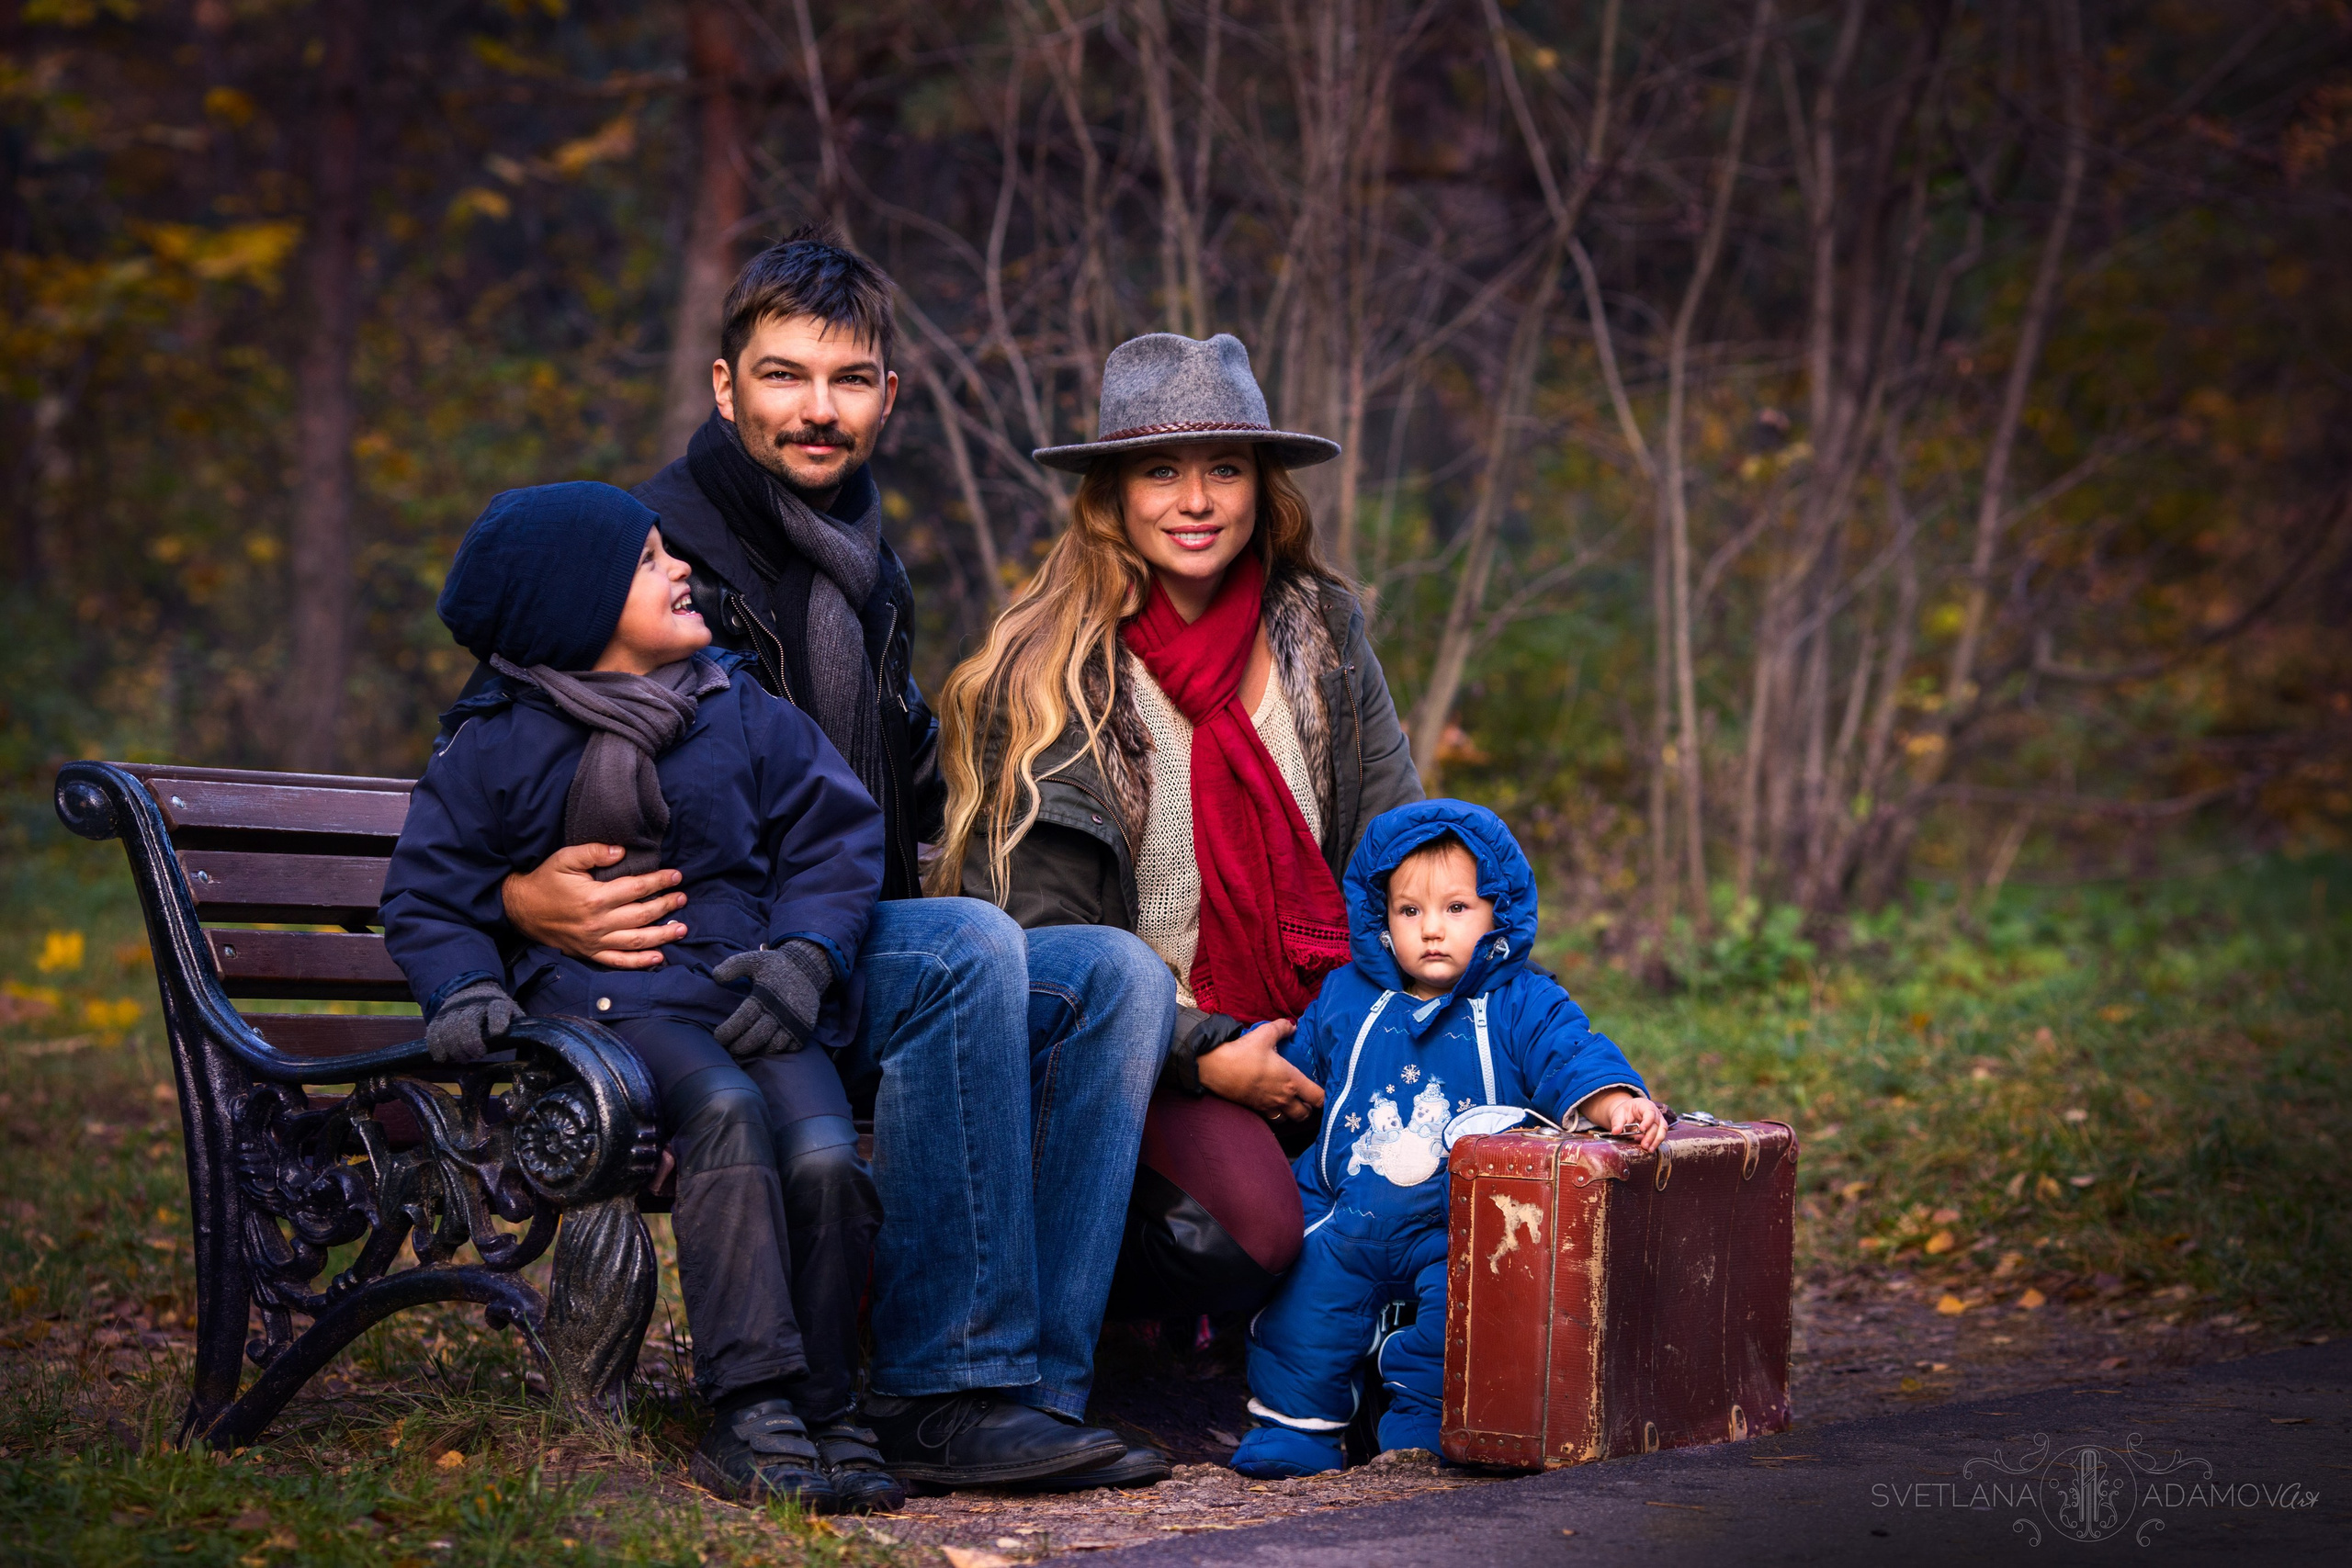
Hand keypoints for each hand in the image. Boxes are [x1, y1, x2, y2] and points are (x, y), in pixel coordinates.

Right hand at [426, 981, 516, 1064]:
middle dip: (470, 1042)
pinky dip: (436, 1046)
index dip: (497, 1019)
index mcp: (497, 1002)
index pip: (498, 1008)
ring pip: (448, 1028)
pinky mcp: (439, 1017)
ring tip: (464, 1059)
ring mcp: (454, 1009)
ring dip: (454, 1048)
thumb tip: (531, 1049)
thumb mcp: (512, 1015)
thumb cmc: (498, 1012)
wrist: (474, 992)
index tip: (498, 1031)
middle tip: (477, 1054)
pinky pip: (433, 1032)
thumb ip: (518, 1028)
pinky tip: (443, 1057)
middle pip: (467, 1022)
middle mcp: (474, 1003)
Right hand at [501, 843, 686, 969]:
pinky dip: (640, 962)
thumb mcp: (565, 858)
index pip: (637, 888)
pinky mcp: (589, 953)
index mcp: (594, 898)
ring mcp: (594, 941)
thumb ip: (594, 852)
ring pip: (636, 941)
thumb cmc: (545, 880)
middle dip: (667, 906)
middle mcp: (598, 923)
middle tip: (683, 898)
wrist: (520, 909)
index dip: (659, 881)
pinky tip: (658, 958)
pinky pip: (618, 962)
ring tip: (682, 929)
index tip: (676, 876)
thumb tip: (622, 851)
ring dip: (662, 936)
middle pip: (642, 915)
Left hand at [711, 943, 831, 1058]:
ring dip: (757, 1050)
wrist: (808, 968)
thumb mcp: (754, 960)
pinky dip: (777, 1050)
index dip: (727, 1032)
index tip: (718, 1036)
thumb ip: (733, 966)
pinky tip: (766, 1046)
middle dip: (739, 1046)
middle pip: (756, 1038)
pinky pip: (790, 1048)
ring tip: (745, 1049)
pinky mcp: (805, 1028)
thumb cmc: (776, 967)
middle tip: (729, 1048)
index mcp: (765, 996)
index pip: (743, 1019)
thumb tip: (716, 976)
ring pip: (773, 1046)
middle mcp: (780, 1011)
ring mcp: (794, 1022)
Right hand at [1196, 1020, 1323, 1123]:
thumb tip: (1292, 1025)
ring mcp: (1269, 1105)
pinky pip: (1272, 1119)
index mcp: (1291, 1081)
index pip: (1317, 1097)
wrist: (1216, 1067)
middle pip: (1305, 1114)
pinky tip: (1273, 1103)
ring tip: (1292, 1103)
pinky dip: (1277, 1114)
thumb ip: (1282, 1028)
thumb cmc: (1243, 1052)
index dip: (1324, 1097)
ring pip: (1289, 1119)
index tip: (1324, 1091)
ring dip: (1292, 1113)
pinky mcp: (1255, 1108)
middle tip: (1307, 1098)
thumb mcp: (1265, 1034)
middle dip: (1309, 1108)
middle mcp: (1283, 1097)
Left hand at [1582, 1089, 1666, 1152]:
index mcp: (1644, 1105)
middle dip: (1650, 1135)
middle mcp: (1655, 1111)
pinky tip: (1651, 1149)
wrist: (1629, 1113)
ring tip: (1649, 1149)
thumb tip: (1615, 1132)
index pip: (1650, 1112)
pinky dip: (1656, 1142)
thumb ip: (1617, 1123)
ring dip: (1656, 1141)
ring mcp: (1659, 1119)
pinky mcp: (1660, 1128)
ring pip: (1662, 1130)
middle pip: (1656, 1123)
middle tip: (1644, 1145)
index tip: (1642, 1130)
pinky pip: (1661, 1135)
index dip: (1647, 1121)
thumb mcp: (1618, 1115)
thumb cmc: (1625, 1112)